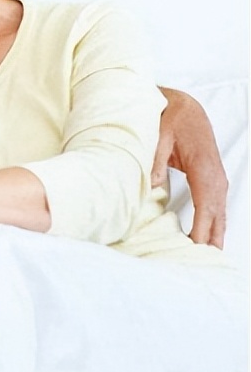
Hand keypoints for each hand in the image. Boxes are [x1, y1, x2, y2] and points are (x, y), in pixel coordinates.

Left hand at [153, 87, 227, 247]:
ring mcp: (217, 178)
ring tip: (209, 258)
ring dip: (215, 235)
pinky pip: (215, 206)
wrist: (185, 107)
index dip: (201, 230)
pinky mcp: (212, 179)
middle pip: (215, 216)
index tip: (194, 249)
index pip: (205, 208)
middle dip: (211, 240)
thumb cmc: (171, 119)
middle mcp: (215, 177)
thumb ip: (155, 161)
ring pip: (219, 213)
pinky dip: (214, 223)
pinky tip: (208, 238)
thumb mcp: (157, 136)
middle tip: (204, 264)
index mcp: (203, 169)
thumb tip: (152, 186)